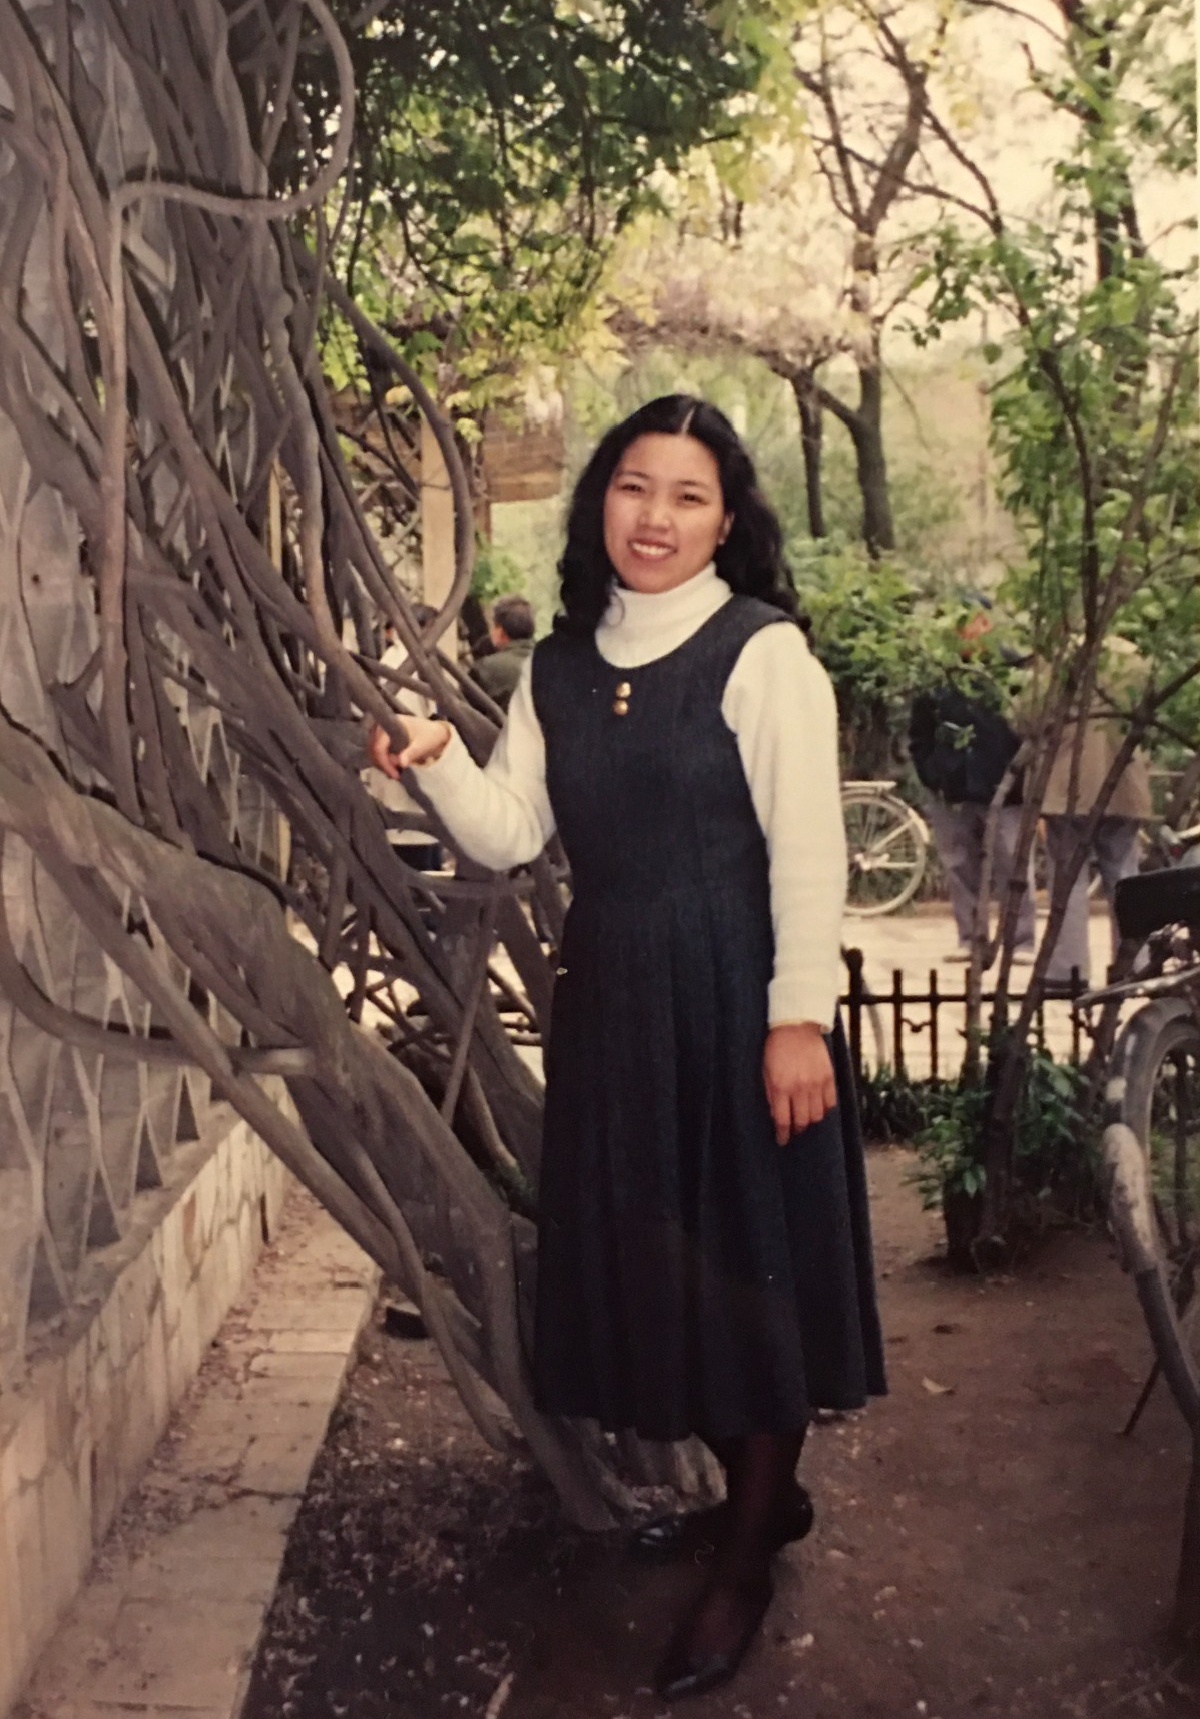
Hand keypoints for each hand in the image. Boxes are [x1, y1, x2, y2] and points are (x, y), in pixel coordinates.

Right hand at [367, 716, 451, 776]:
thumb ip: (412, 753)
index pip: (379, 746)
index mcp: (391, 723)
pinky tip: (393, 769)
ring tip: (395, 773)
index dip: (384, 762)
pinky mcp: (382, 740)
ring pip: (373, 753)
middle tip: (395, 776)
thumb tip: (401, 763)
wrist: (435, 733)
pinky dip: (383, 763)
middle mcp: (382, 727)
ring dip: (382, 765)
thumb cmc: (429, 736)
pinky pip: (377, 753)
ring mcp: (380, 733)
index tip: (395, 775)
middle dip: (383, 765)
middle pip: (373, 750)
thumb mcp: (423, 745)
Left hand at [763, 1022, 836, 1144]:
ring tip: (806, 1118)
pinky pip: (830, 1102)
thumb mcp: (765, 1072)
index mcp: (781, 1087)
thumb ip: (771, 1095)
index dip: (783, 1134)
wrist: (795, 1026)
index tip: (782, 1140)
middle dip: (797, 1130)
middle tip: (794, 1130)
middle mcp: (800, 1088)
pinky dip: (825, 1109)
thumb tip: (776, 1116)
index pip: (783, 1121)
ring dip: (811, 1121)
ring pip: (818, 1115)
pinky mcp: (829, 1077)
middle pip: (802, 1121)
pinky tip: (818, 1107)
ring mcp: (816, 1083)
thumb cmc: (776, 1048)